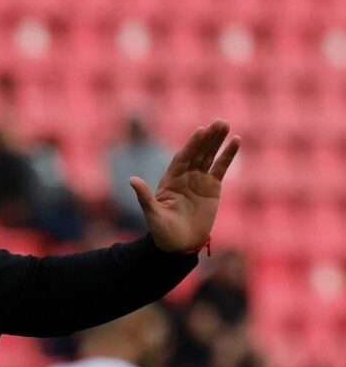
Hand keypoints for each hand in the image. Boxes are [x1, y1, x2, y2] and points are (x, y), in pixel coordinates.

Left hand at [129, 119, 239, 252]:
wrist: (179, 245)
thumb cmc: (162, 231)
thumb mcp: (152, 214)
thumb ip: (145, 197)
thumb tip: (132, 180)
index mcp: (170, 180)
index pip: (183, 158)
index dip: (192, 145)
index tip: (201, 130)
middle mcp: (185, 176)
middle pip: (198, 153)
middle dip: (208, 138)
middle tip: (219, 121)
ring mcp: (199, 180)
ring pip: (209, 156)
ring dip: (218, 141)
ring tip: (225, 124)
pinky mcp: (213, 188)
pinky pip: (221, 168)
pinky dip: (228, 155)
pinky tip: (235, 141)